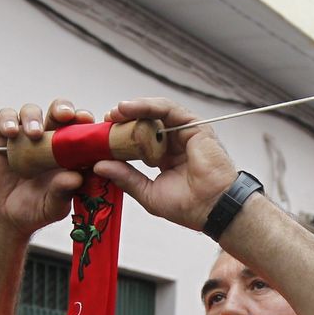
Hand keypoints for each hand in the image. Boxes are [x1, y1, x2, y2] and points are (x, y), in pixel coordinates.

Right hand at [0, 99, 96, 236]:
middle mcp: (49, 140)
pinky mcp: (2, 136)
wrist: (3, 219)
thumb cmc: (34, 211)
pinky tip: (11, 133)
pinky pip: (5, 118)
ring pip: (31, 112)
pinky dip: (8, 120)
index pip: (80, 129)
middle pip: (58, 112)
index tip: (88, 121)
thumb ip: (63, 192)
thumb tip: (76, 177)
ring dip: (34, 117)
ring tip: (34, 134)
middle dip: (64, 109)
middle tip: (66, 115)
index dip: (86, 122)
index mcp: (69, 153)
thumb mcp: (53, 206)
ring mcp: (25, 137)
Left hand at [93, 98, 237, 231]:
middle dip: (123, 120)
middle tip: (104, 122)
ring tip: (114, 112)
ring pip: (155, 113)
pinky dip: (147, 106)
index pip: (138, 140)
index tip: (100, 137)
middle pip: (145, 124)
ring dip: (133, 109)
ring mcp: (184, 133)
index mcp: (164, 158)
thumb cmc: (188, 206)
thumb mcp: (148, 192)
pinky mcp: (194, 125)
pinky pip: (167, 109)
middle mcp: (174, 143)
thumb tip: (99, 166)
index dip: (119, 137)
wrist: (214, 208)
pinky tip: (128, 108)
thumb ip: (125, 178)